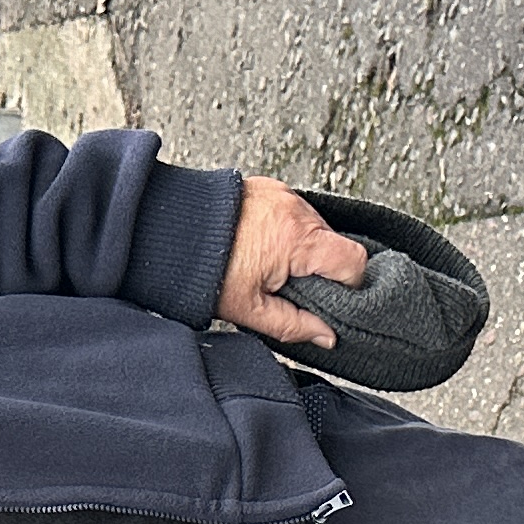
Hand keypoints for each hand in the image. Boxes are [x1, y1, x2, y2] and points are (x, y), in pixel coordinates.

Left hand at [214, 175, 366, 350]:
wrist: (169, 232)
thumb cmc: (204, 271)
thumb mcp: (250, 310)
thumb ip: (294, 325)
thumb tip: (327, 336)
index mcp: (297, 240)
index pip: (354, 260)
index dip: (349, 284)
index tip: (330, 297)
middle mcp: (296, 211)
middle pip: (335, 245)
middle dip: (320, 269)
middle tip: (289, 286)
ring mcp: (284, 195)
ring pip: (316, 229)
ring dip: (303, 250)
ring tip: (270, 266)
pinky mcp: (271, 188)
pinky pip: (295, 214)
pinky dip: (287, 232)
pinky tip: (263, 246)